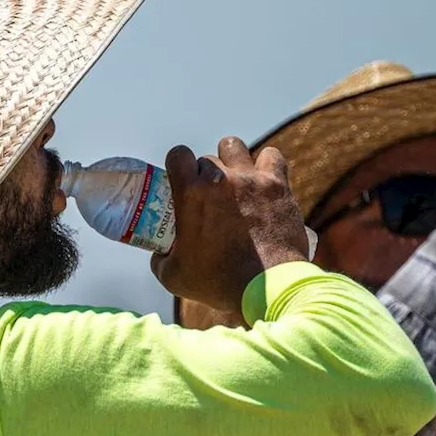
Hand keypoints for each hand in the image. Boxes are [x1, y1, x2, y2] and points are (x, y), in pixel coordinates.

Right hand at [151, 137, 309, 312]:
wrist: (265, 288)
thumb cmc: (218, 283)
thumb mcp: (174, 276)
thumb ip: (160, 259)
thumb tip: (158, 253)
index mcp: (191, 193)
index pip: (178, 155)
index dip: (178, 164)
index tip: (183, 179)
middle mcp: (219, 179)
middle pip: (207, 159)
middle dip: (205, 174)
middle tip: (210, 197)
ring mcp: (250, 179)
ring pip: (234, 147)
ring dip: (231, 159)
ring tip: (235, 179)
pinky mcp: (277, 186)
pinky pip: (271, 157)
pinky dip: (266, 164)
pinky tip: (263, 179)